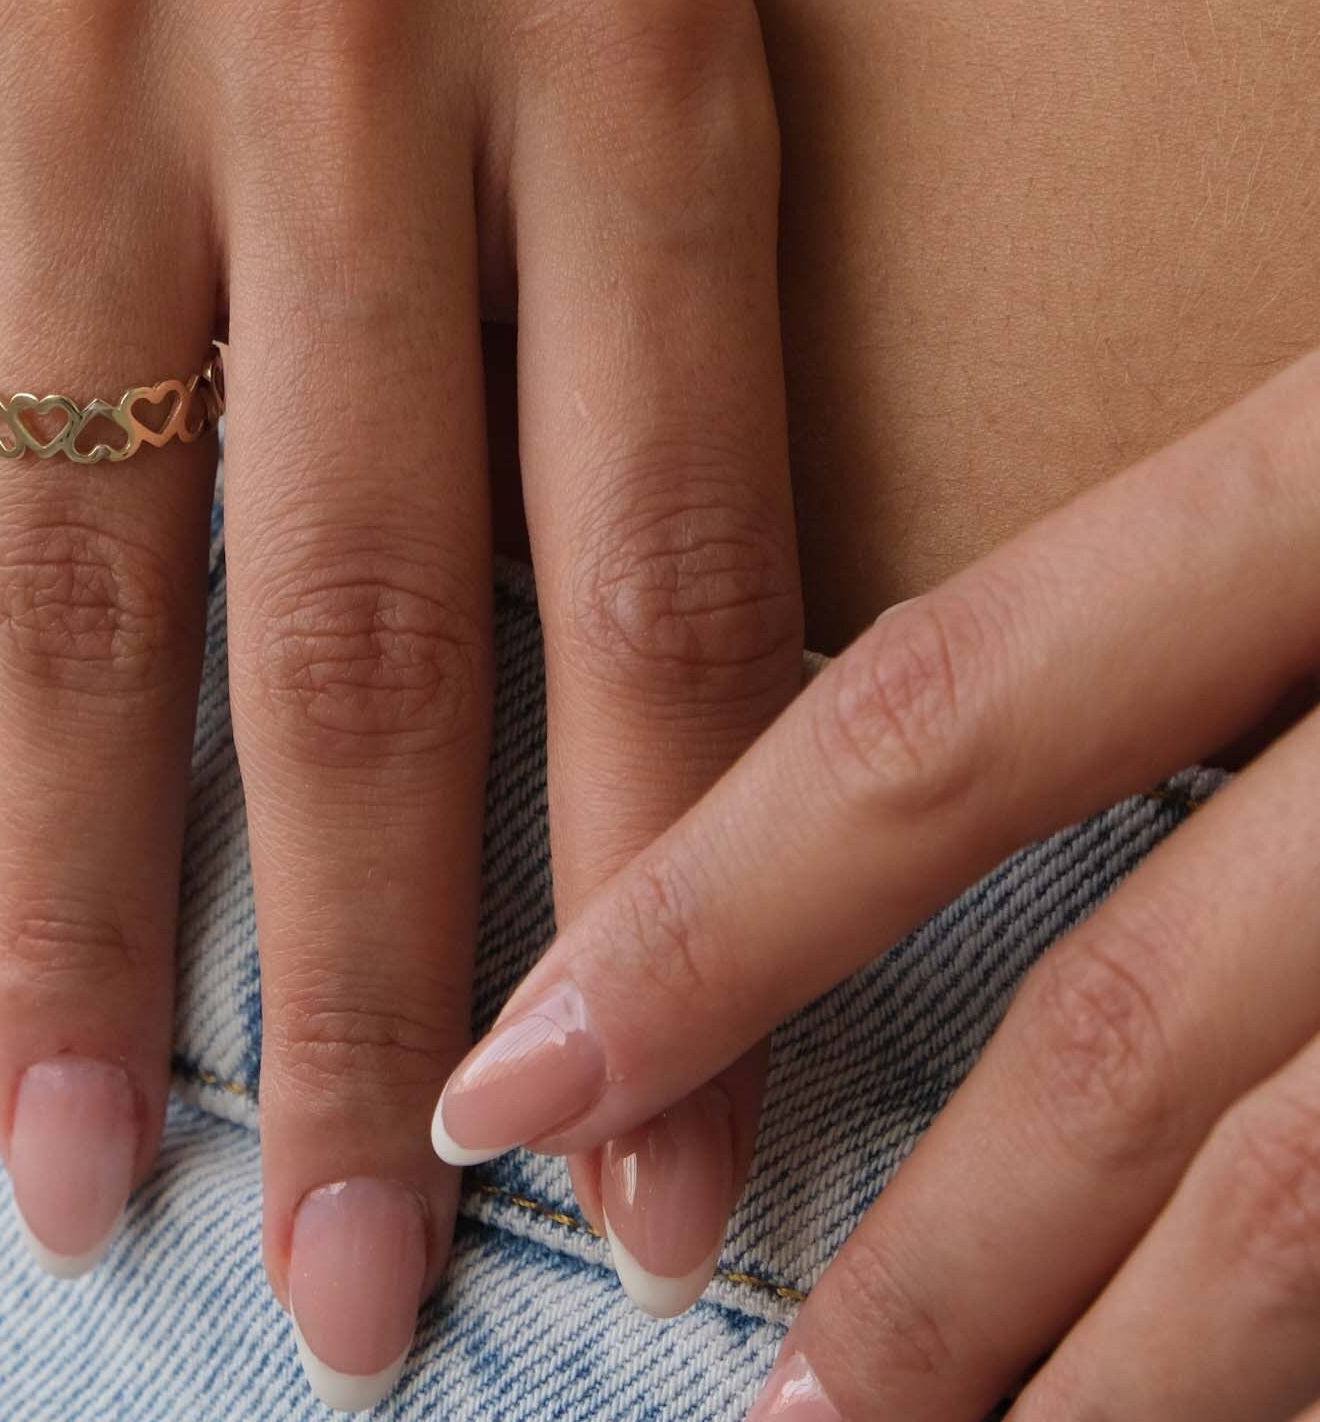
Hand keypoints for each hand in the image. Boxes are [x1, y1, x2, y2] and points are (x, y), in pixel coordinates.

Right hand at [0, 0, 800, 1396]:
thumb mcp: (615, 12)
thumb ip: (615, 370)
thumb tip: (584, 785)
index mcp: (625, 32)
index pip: (665, 562)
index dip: (666, 905)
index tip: (645, 1174)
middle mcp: (344, 35)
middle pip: (366, 624)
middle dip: (365, 1006)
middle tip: (352, 1289)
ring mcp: (63, 41)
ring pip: (92, 583)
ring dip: (104, 923)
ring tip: (103, 1167)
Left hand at [431, 350, 1319, 1417]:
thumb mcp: (1311, 419)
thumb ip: (1129, 541)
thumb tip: (837, 707)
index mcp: (1310, 479)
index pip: (933, 722)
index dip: (703, 928)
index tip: (502, 1093)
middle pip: (1128, 1034)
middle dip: (927, 1274)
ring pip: (1291, 1198)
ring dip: (1093, 1373)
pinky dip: (1277, 1350)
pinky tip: (1175, 1406)